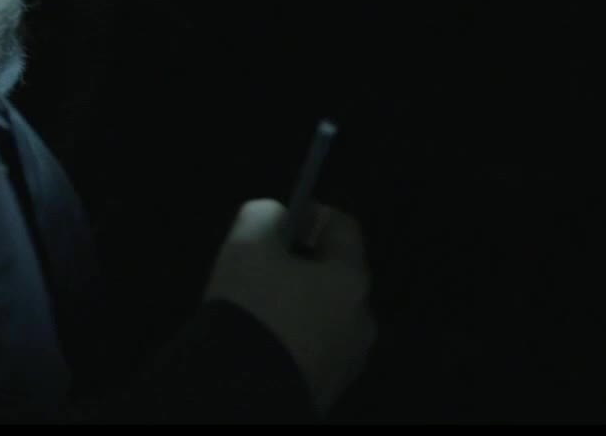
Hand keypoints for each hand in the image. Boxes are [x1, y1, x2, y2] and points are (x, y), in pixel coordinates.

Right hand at [204, 199, 376, 414]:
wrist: (244, 391)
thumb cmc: (253, 307)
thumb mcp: (247, 242)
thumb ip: (264, 215)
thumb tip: (276, 218)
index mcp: (351, 279)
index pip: (344, 227)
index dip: (312, 215)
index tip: (281, 223)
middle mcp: (362, 319)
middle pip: (336, 275)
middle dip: (304, 266)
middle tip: (264, 270)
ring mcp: (348, 359)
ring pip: (325, 316)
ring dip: (300, 306)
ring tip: (260, 312)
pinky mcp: (327, 389)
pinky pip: (313, 350)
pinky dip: (294, 340)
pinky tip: (263, 344)